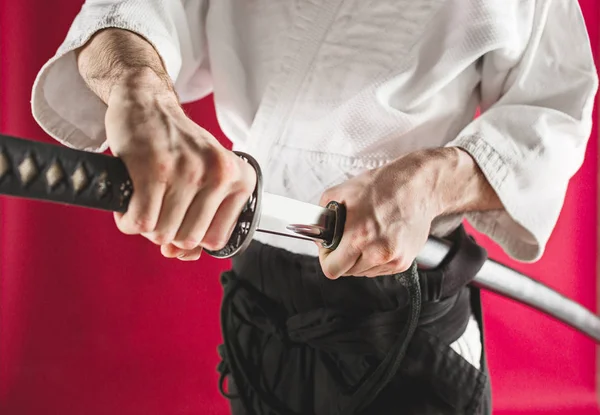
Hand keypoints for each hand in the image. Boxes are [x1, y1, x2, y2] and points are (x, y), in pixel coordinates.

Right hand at [105, 73, 255, 260]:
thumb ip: (201, 219)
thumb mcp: (206, 176)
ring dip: (145, 226)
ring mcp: (189, 171)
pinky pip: (140, 222)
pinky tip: (128, 207)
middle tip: (157, 209)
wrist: (149, 103)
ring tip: (142, 203)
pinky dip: (128, 222)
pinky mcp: (155, 168)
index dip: (192, 240)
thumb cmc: (178, 145)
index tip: (179, 225)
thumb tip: (179, 255)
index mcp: (239, 180)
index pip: (216, 240)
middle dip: (166, 232)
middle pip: (187, 239)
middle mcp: (220, 174)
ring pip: (162, 233)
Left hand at [317, 147, 500, 278]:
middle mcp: (376, 251)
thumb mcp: (341, 192)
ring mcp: (392, 259)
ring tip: (367, 235)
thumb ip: (321, 216)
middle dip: (343, 257)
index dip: (327, 258)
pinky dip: (375, 259)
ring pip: (363, 272)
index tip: (329, 249)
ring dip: (359, 259)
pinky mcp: (403, 262)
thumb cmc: (381, 186)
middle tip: (348, 238)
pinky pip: (379, 270)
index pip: (332, 269)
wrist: (419, 187)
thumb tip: (315, 233)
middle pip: (346, 272)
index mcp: (358, 235)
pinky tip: (379, 239)